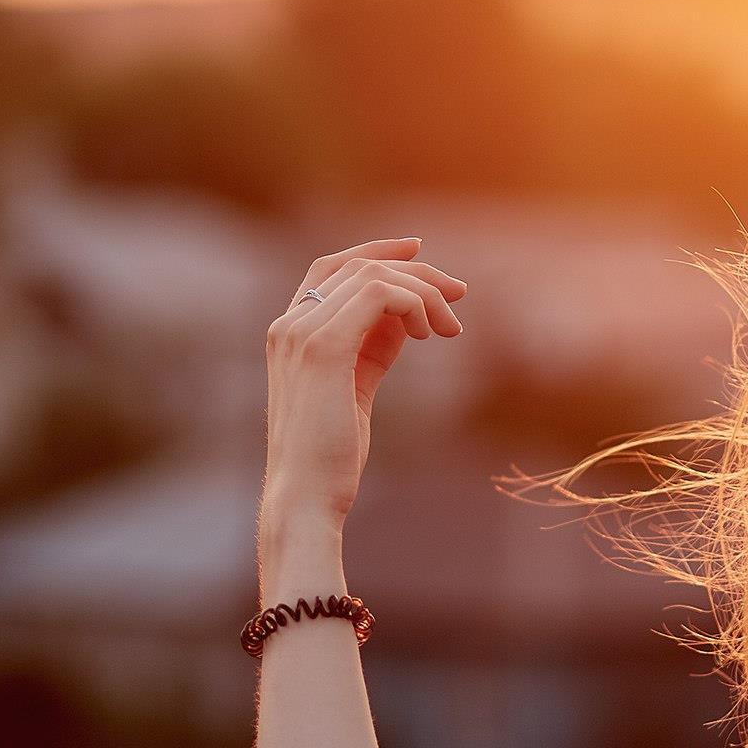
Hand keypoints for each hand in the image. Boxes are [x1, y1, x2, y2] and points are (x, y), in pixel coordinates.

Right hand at [261, 236, 468, 520]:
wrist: (306, 496)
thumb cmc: (331, 454)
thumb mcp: (357, 386)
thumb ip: (374, 346)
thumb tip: (409, 316)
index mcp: (289, 332)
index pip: (330, 268)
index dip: (375, 251)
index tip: (419, 250)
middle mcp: (289, 324)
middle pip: (357, 265)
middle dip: (416, 272)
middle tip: (458, 295)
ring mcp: (300, 332)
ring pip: (372, 276)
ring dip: (422, 292)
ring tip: (448, 329)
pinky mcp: (322, 346)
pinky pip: (377, 294)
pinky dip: (412, 303)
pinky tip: (428, 333)